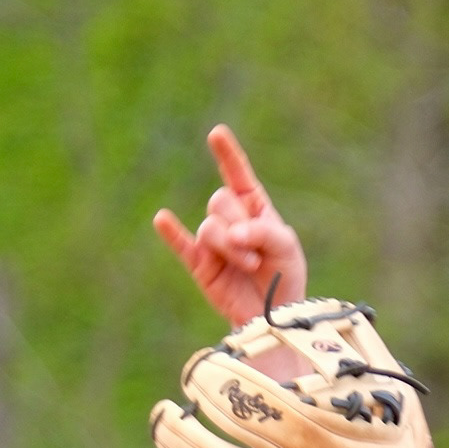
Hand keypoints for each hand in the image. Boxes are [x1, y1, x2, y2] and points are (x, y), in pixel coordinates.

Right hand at [151, 126, 309, 326]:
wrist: (273, 314)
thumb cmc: (284, 275)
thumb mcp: (286, 247)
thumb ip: (262, 231)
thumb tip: (231, 232)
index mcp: (253, 208)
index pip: (238, 176)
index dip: (227, 155)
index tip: (217, 133)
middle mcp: (230, 219)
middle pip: (220, 202)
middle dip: (240, 228)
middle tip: (257, 255)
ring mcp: (212, 240)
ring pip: (210, 228)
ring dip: (232, 248)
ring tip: (249, 265)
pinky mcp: (199, 263)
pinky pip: (181, 244)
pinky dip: (171, 233)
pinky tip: (162, 219)